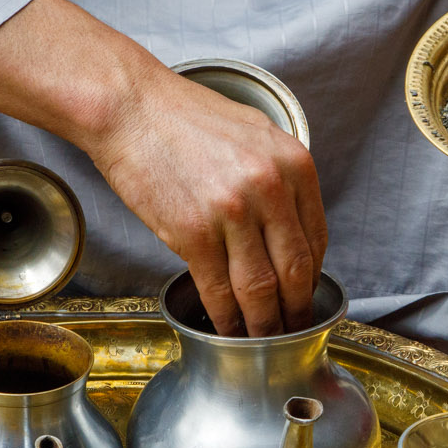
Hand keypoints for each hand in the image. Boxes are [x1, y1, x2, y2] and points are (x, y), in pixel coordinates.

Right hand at [0, 0, 323, 335]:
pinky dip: (225, 318)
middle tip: (290, 330)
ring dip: (262, 324)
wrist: (131, 107)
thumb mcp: (254, 134)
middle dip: (294, 312)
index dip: (310, 279)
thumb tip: (289, 225)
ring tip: (260, 340)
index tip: (302, 296)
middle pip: (294, 272)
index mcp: (294, 164)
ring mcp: (232, 212)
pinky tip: (225, 328)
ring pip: (259, 289)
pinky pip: (218, 290)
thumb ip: (279, 177)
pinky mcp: (193, 232)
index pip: (316, 239)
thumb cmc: (185, 118)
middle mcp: (270, 188)